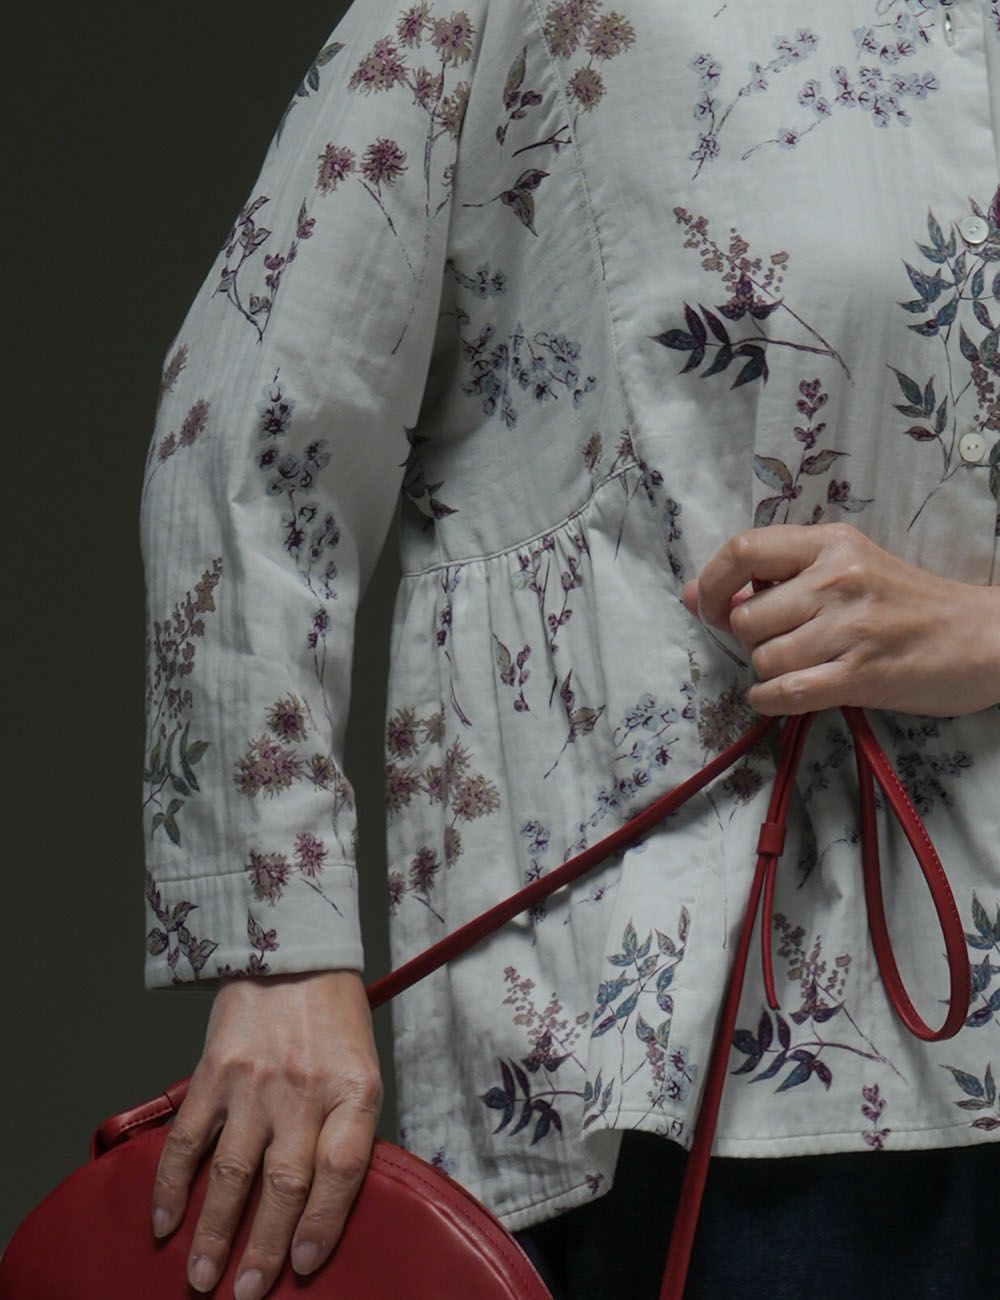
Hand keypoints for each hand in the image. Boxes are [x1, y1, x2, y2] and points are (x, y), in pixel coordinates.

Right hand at [150, 969, 381, 1299]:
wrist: (294, 956)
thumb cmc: (333, 1022)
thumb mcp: (362, 1069)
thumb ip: (346, 1129)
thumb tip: (323, 1206)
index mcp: (353, 1090)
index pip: (342, 1170)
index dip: (323, 1223)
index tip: (305, 1266)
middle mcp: (305, 1089)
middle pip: (285, 1182)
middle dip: (264, 1248)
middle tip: (245, 1294)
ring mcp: (256, 1081)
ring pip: (232, 1171)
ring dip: (214, 1230)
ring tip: (202, 1278)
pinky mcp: (215, 1070)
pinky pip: (190, 1137)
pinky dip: (171, 1184)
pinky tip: (164, 1222)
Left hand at [682, 522, 999, 716]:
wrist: (984, 637)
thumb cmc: (906, 604)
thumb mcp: (844, 570)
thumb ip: (771, 578)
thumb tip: (690, 596)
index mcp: (830, 543)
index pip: (742, 550)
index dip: (712, 584)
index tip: (711, 610)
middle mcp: (837, 578)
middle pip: (746, 617)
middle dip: (749, 640)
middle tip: (779, 643)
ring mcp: (851, 626)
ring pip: (763, 657)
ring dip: (767, 672)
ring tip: (799, 666)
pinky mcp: (862, 673)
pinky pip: (786, 692)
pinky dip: (770, 700)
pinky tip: (784, 695)